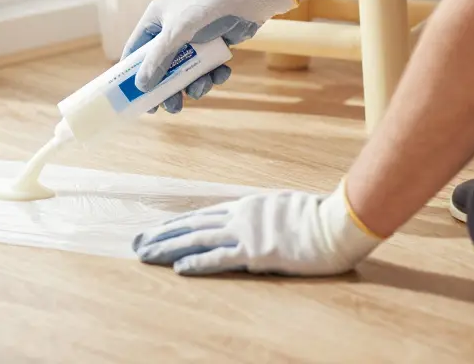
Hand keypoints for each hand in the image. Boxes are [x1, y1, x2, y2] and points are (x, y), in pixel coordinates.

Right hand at [124, 0, 297, 112]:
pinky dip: (213, 74)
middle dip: (169, 87)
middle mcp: (171, 29)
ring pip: (186, 71)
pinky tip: (222, 73)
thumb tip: (141, 86)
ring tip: (201, 89)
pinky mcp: (213, 45)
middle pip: (162, 66)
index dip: (133, 74)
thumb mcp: (177, 35)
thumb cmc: (207, 9)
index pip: (136, 50)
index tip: (136, 98)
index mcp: (156, 20)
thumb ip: (158, 61)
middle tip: (173, 107)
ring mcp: (193, 38)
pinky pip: (206, 67)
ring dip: (194, 83)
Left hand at [131, 184, 382, 276]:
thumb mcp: (283, 207)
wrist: (337, 222)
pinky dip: (198, 263)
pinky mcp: (257, 253)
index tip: (154, 230)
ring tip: (145, 255)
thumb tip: (253, 220)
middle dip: (161, 235)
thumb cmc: (317, 216)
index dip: (175, 224)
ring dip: (169, 248)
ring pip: (197, 240)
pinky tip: (179, 268)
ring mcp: (246, 234)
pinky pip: (221, 259)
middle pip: (191, 226)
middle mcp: (239, 217)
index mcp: (245, 206)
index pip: (200, 216)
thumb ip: (262, 214)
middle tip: (136, 243)